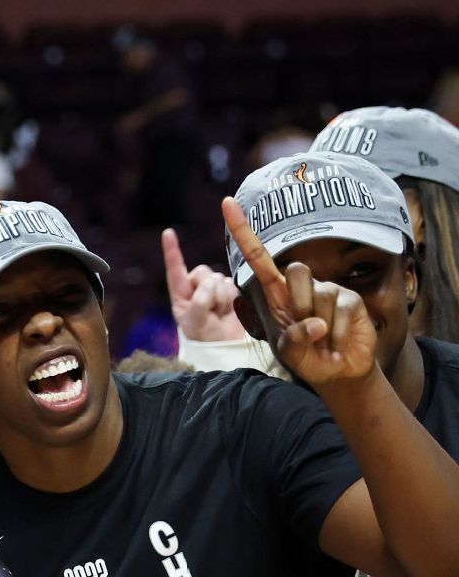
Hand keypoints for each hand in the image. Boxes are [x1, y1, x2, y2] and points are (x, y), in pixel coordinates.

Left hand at [161, 227, 247, 344]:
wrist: (225, 345)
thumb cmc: (204, 336)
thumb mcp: (195, 323)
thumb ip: (199, 302)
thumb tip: (209, 284)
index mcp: (180, 293)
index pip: (175, 269)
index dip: (172, 251)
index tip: (167, 233)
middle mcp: (196, 285)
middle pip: (204, 272)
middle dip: (208, 291)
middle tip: (210, 311)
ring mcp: (213, 286)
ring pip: (220, 279)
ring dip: (221, 298)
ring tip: (218, 313)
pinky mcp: (230, 288)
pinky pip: (233, 284)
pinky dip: (232, 298)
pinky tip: (228, 309)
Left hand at [223, 196, 377, 384]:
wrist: (337, 372)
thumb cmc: (306, 358)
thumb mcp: (289, 352)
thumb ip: (292, 338)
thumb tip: (315, 323)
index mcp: (276, 294)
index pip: (258, 257)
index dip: (243, 231)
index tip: (227, 203)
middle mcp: (301, 287)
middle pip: (296, 270)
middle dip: (298, 303)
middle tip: (305, 330)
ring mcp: (327, 290)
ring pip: (319, 294)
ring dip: (318, 326)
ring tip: (322, 341)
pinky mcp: (349, 299)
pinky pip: (340, 309)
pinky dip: (336, 334)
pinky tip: (336, 344)